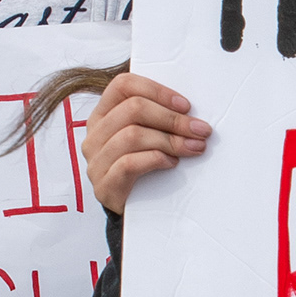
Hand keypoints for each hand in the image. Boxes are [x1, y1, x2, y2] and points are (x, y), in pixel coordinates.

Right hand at [80, 72, 205, 214]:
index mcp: (103, 114)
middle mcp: (95, 134)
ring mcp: (95, 160)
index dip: (157, 91)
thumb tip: (191, 113)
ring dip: (170, 140)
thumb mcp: (148, 135)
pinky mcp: (103, 185)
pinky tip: (171, 163)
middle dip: (172, 119)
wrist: (133, 211)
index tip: (186, 106)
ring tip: (193, 148)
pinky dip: (155, 159)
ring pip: (132, 135)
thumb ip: (158, 118)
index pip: (123, 85)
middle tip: (200, 130)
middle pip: (132, 109)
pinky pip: (129, 163)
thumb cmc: (144, 166)